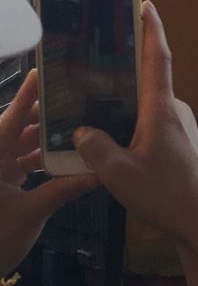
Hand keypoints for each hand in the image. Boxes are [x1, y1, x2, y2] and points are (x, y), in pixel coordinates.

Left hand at [0, 71, 96, 274]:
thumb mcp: (32, 214)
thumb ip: (64, 189)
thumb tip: (99, 174)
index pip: (10, 119)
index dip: (28, 96)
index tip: (43, 70)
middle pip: (20, 131)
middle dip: (48, 119)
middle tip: (79, 102)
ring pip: (23, 148)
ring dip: (48, 142)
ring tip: (79, 129)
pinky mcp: (1, 187)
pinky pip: (23, 165)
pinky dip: (43, 161)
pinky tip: (68, 159)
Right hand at [74, 2, 197, 255]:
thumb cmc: (165, 194)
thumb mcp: (117, 172)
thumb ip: (95, 146)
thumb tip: (84, 130)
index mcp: (162, 108)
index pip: (157, 57)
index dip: (151, 29)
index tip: (146, 4)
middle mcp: (175, 110)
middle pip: (147, 82)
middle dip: (125, 69)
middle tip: (99, 56)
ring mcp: (182, 127)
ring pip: (148, 107)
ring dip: (126, 104)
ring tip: (97, 104)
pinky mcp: (182, 144)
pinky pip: (153, 125)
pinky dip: (134, 125)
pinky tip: (115, 141)